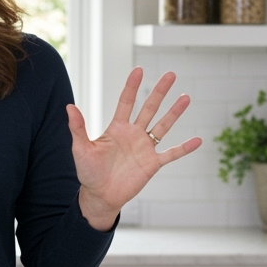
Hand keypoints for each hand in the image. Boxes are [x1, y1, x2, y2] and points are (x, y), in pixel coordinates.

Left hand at [67, 67, 201, 229]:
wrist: (100, 196)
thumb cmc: (88, 172)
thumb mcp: (81, 149)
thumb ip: (78, 128)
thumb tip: (69, 107)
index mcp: (117, 128)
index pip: (126, 102)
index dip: (132, 87)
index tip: (139, 70)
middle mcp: (133, 134)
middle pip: (149, 108)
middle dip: (159, 92)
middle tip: (171, 74)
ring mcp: (145, 148)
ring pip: (163, 126)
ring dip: (174, 113)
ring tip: (186, 97)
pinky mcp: (153, 164)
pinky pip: (171, 154)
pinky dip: (184, 148)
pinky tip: (198, 140)